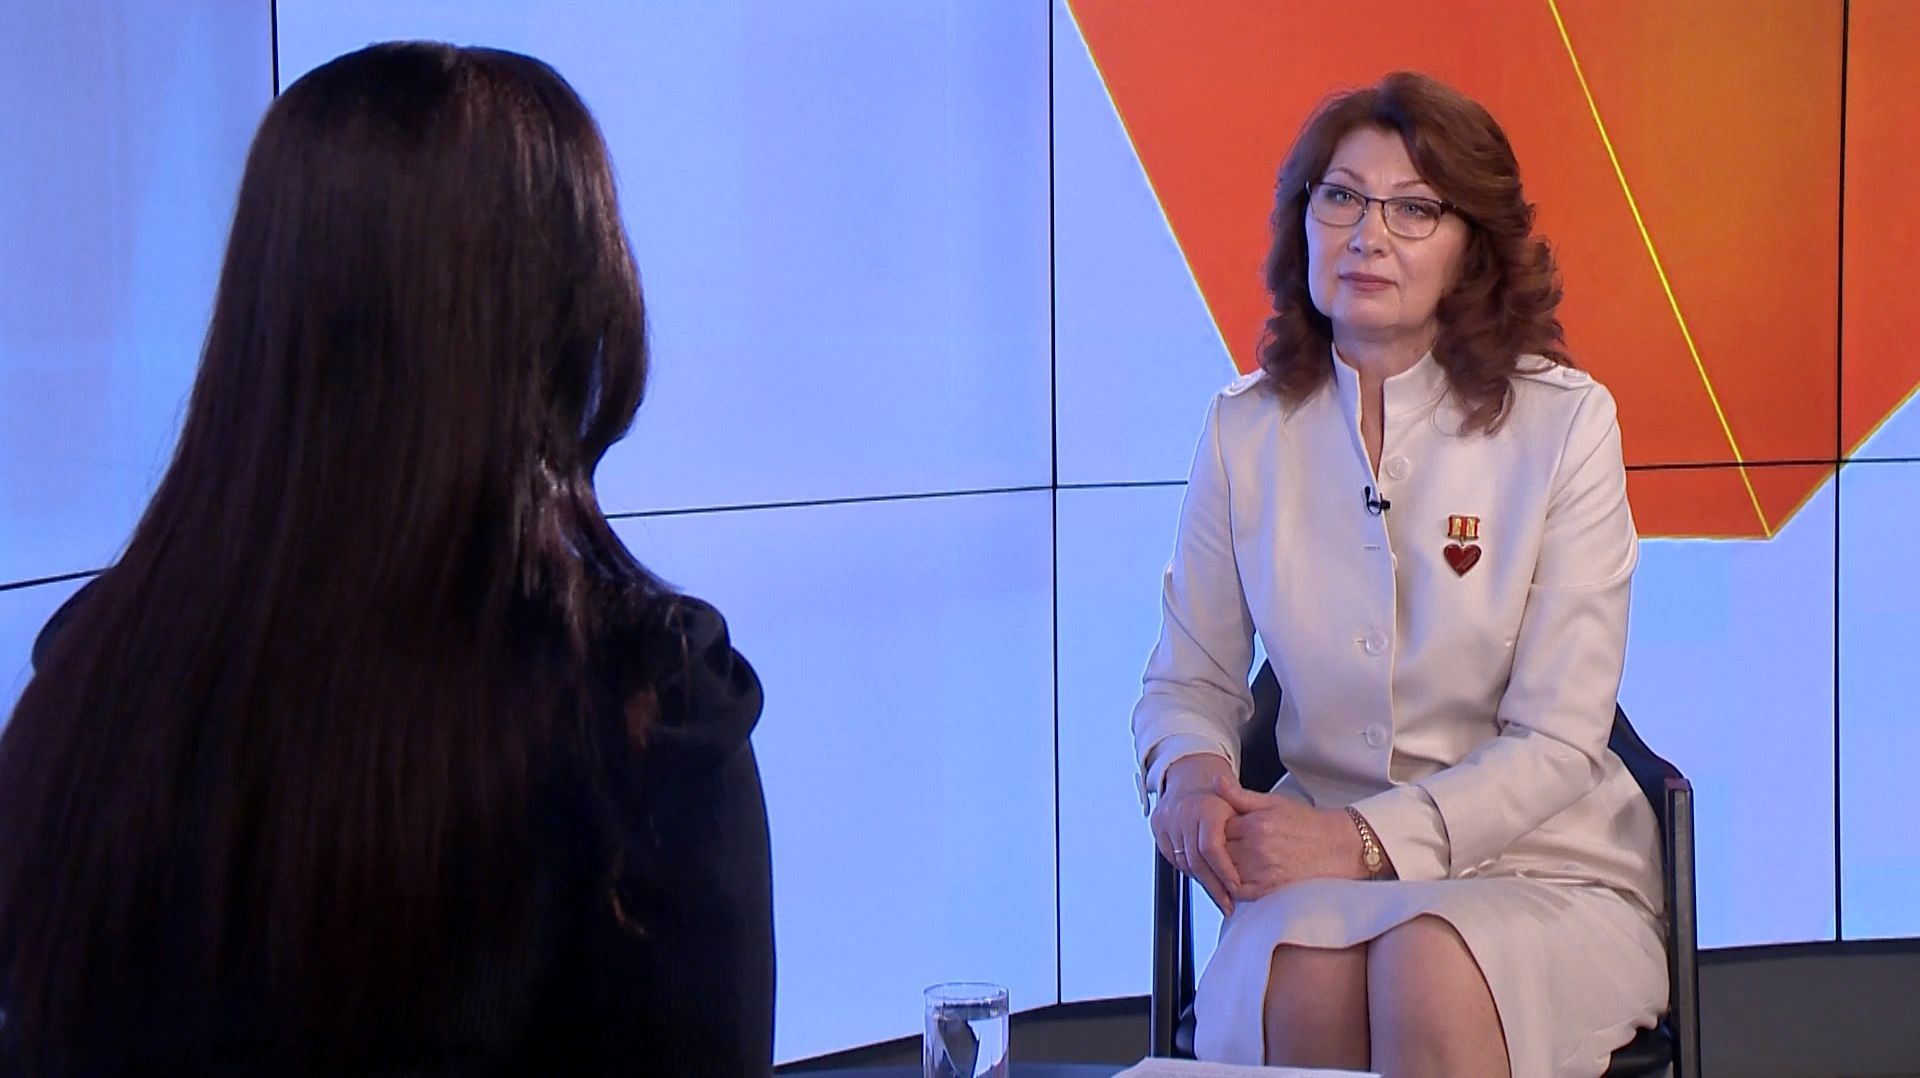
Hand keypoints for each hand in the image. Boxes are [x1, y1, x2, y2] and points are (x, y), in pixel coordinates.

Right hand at [1149, 754, 1241, 914]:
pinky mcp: (1158, 826)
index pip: (1212, 848)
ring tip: (1218, 895)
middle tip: (1227, 904)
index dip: (1224, 871)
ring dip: (1201, 881)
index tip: (1236, 889)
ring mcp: (1168, 820)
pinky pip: (1173, 857)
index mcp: (1206, 808)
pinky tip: (1202, 878)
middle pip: (1196, 860)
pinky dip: (1188, 870)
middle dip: (1213, 886)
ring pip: (1184, 862)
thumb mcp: (1240, 804)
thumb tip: (1262, 846)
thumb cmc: (1220, 797)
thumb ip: (1250, 830)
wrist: (1190, 777)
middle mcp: (1184, 813)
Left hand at [1215, 777, 1367, 901]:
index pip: (1215, 826)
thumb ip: (1240, 796)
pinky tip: (1235, 879)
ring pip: (1223, 871)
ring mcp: (1261, 869)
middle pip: (1216, 850)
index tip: (1214, 829)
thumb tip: (1214, 782)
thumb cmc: (1307, 824)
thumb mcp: (1273, 802)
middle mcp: (1255, 846)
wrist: (1338, 847)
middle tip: (1216, 848)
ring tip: (1224, 863)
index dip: (1212, 828)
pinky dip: (1232, 887)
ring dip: (1219, 869)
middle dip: (1213, 849)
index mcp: (1254, 823)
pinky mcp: (1269, 889)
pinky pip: (1238, 892)